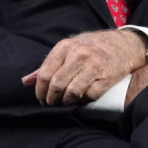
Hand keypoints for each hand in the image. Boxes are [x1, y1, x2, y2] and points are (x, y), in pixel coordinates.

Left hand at [21, 29, 147, 105]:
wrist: (122, 44)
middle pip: (56, 84)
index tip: (40, 98)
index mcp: (64, 46)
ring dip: (66, 102)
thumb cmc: (90, 47)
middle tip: (52, 102)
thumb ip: (46, 65)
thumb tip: (26, 81)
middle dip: (51, 98)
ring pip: (72, 92)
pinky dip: (82, 101)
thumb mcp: (67, 49)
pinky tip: (80, 99)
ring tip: (65, 101)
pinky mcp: (106, 78)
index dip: (40, 90)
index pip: (44, 74)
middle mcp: (78, 55)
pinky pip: (89, 96)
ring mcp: (93, 66)